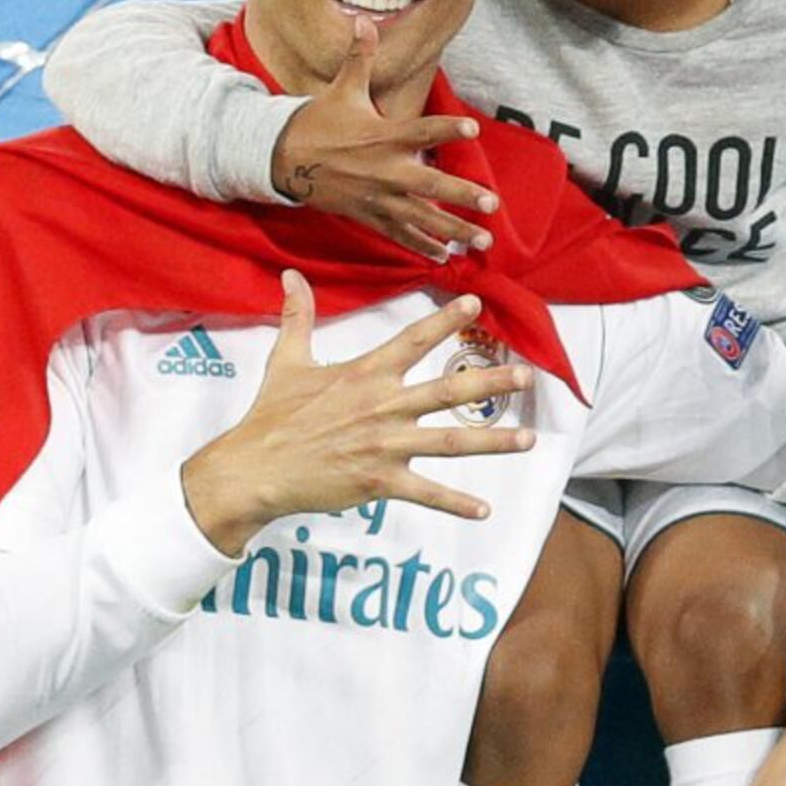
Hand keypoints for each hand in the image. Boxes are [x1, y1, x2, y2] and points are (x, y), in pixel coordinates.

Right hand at [180, 271, 533, 551]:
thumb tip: (290, 276)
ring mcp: (385, 445)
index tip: (477, 303)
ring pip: (451, 442)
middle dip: (491, 383)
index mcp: (365, 374)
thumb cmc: (272, 416)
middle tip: (528, 376)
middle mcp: (383, 406)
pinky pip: (426, 493)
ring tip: (530, 439)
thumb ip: (297, 317)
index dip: (445, 319)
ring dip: (493, 442)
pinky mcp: (380, 481)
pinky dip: (456, 503)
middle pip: (448, 391)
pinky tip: (485, 510)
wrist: (255, 468)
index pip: (412, 340)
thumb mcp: (286, 361)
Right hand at [270, 15, 498, 259]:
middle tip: (490, 204)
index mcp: (382, 136)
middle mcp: (384, 170)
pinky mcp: (368, 215)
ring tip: (482, 241)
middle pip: (430, 184)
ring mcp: (377, 197)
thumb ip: (360, 57)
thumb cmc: (318, 121)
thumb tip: (363, 20)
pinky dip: (421, 247)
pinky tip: (445, 258)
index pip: (421, 130)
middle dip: (462, 196)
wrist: (283, 159)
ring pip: (422, 218)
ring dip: (453, 231)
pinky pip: (399, 235)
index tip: (473, 130)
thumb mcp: (341, 88)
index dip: (447, 129)